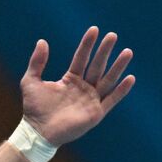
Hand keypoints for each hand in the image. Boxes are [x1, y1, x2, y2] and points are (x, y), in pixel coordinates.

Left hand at [20, 26, 134, 145]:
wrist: (37, 132)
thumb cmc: (33, 109)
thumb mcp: (31, 81)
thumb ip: (37, 62)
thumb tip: (42, 41)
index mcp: (70, 80)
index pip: (81, 58)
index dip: (87, 45)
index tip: (94, 29)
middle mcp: (83, 88)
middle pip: (97, 66)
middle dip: (104, 51)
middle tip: (112, 35)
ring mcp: (91, 100)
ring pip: (108, 80)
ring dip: (118, 66)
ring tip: (127, 51)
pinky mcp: (96, 113)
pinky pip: (111, 100)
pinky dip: (121, 90)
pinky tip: (130, 78)